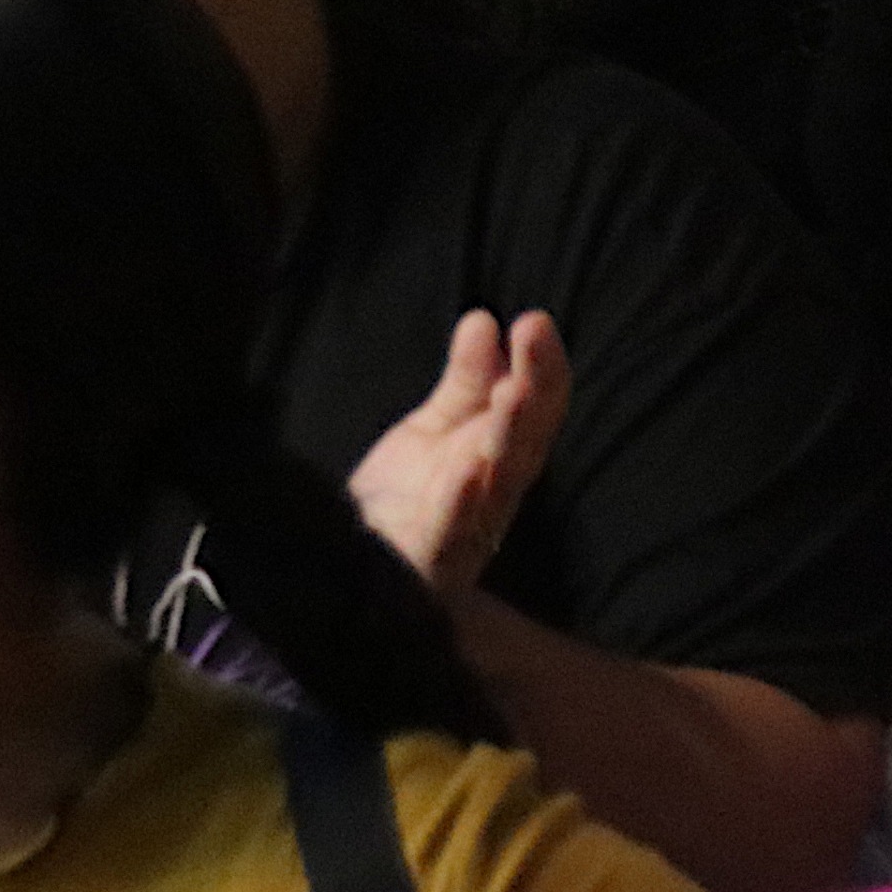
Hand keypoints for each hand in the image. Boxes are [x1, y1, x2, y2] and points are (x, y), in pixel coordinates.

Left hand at [347, 310, 567, 595]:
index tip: (533, 322)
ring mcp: (466, 530)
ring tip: (514, 391)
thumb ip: (465, 382)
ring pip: (499, 480)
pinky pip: (450, 535)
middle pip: (525, 438)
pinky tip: (468, 472)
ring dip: (510, 434)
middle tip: (534, 332)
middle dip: (535, 386)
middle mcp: (495, 491)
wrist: (350, 571)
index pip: (536, 408)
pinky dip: (462, 506)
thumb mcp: (434, 430)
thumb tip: (483, 320)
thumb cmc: (402, 503)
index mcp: (502, 456)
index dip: (542, 366)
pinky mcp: (431, 563)